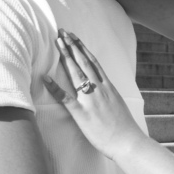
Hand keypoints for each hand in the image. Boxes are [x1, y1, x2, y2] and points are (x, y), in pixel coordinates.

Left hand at [43, 29, 146, 160]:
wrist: (128, 141)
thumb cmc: (124, 126)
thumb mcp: (118, 102)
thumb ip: (108, 92)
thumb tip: (102, 85)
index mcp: (108, 86)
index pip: (93, 62)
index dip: (82, 48)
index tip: (74, 37)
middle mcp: (99, 88)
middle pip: (83, 62)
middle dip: (72, 46)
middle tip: (62, 32)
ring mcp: (90, 100)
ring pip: (76, 73)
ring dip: (65, 57)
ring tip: (57, 43)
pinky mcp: (81, 113)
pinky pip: (65, 98)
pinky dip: (54, 87)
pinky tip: (45, 78)